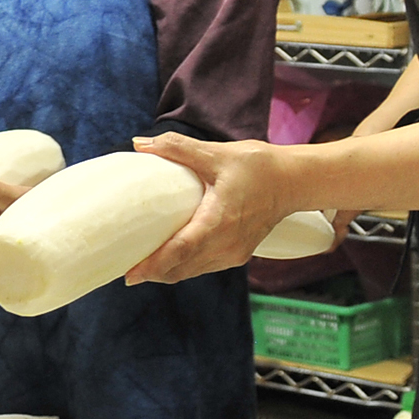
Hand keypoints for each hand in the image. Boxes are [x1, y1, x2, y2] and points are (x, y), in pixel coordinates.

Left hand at [126, 133, 295, 284]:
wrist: (294, 181)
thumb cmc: (257, 166)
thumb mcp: (216, 153)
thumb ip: (177, 148)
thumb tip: (141, 144)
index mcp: (219, 222)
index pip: (181, 251)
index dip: (153, 264)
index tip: (130, 273)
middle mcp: (226, 245)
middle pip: (181, 269)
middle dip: (152, 272)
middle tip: (124, 268)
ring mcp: (233, 254)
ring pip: (192, 272)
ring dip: (167, 271)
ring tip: (140, 265)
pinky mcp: (238, 255)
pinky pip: (204, 267)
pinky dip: (184, 266)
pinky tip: (169, 257)